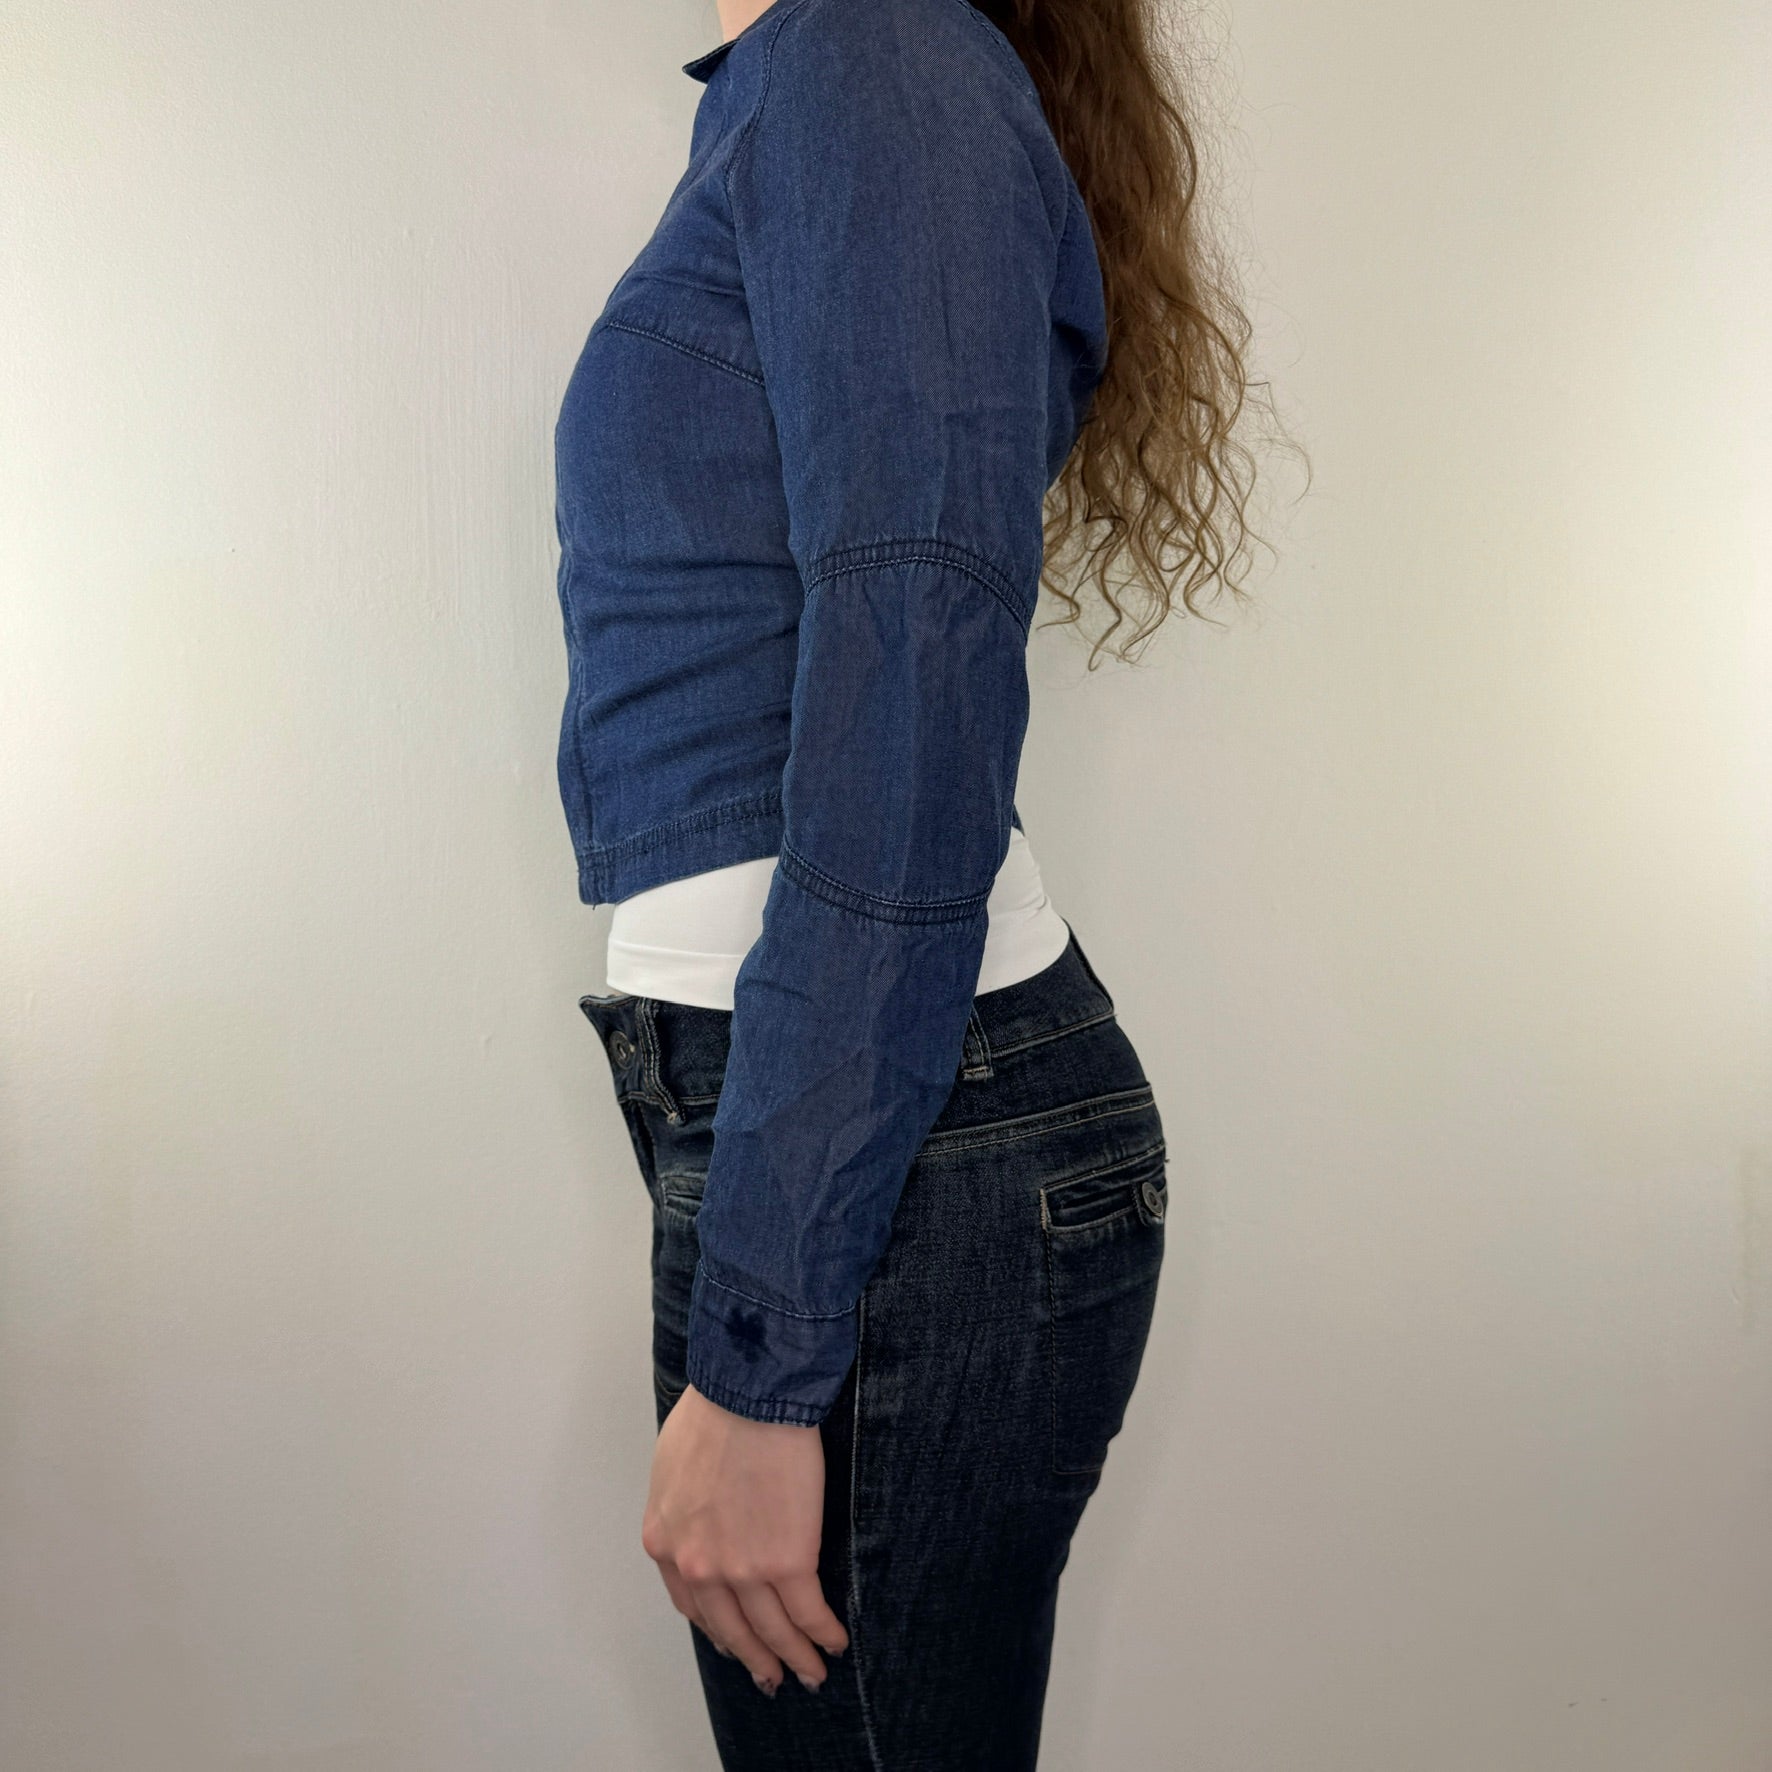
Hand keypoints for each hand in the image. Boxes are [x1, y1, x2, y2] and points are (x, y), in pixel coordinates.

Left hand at [641, 1383, 850, 1693]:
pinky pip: (808, 1611)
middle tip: (773, 1678)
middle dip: (756, 1658)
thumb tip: (699, 1520)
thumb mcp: (670, 1467)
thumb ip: (680, 1508)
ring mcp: (742, 1570)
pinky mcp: (787, 1561)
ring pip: (771, 1630)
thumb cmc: (712, 1412)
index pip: (693, 1606)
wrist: (748, 1396)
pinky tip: (834, 1641)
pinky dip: (823, 1632)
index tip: (735, 1644)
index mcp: (665, 1543)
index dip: (719, 1630)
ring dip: (794, 1657)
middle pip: (731, 1629)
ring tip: (811, 1672)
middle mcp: (698, 1567)